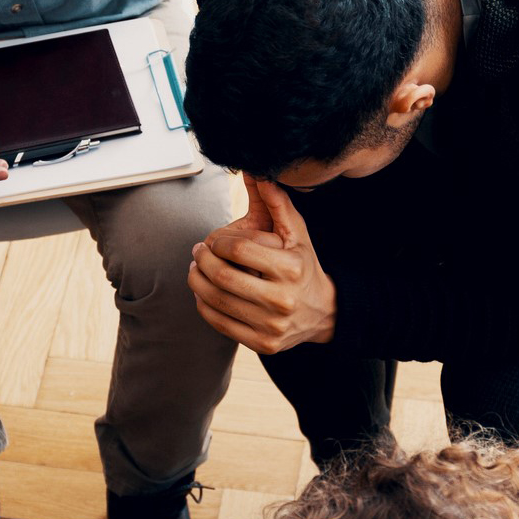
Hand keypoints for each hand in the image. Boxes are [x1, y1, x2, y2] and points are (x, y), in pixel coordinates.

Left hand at [188, 176, 334, 353]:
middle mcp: (282, 300)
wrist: (323, 313)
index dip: (217, 241)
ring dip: (196, 281)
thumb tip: (261, 174)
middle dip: (201, 260)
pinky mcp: (262, 344)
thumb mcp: (297, 235)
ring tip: (195, 268)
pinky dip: (203, 305)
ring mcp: (271, 325)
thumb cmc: (304, 267)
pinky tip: (202, 292)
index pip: (239, 249)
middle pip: (223, 276)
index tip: (211, 239)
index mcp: (291, 268)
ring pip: (216, 301)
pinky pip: (219, 323)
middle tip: (197, 251)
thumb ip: (278, 205)